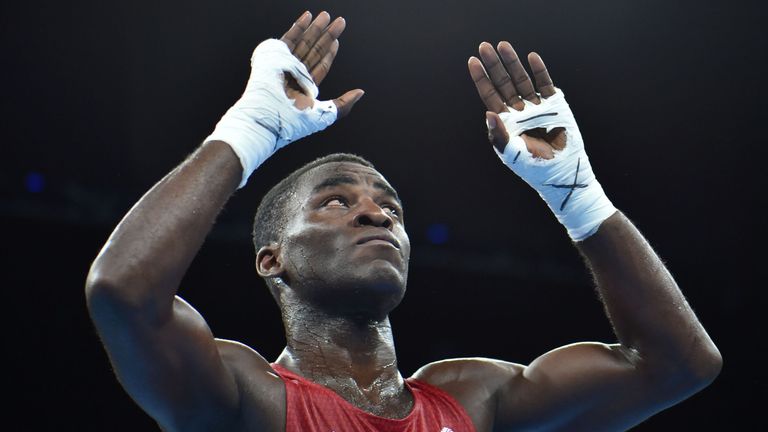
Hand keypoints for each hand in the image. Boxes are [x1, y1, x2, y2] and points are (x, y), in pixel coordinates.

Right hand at [279, 11, 363, 116]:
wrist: (270, 115)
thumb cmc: (294, 120)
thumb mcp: (325, 114)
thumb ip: (344, 104)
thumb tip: (361, 92)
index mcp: (305, 88)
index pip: (320, 66)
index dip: (329, 53)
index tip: (337, 41)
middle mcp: (295, 75)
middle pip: (315, 51)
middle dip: (327, 36)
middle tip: (339, 22)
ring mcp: (285, 64)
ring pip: (304, 42)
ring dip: (315, 28)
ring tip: (326, 15)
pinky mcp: (275, 55)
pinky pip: (289, 38)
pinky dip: (298, 27)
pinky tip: (308, 16)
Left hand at [468, 42, 564, 157]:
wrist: (559, 169)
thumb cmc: (531, 165)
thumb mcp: (510, 152)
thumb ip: (498, 135)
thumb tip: (488, 114)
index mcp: (504, 119)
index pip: (489, 94)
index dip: (481, 78)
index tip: (473, 61)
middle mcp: (518, 110)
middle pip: (503, 82)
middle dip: (493, 65)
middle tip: (484, 46)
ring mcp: (535, 105)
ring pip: (521, 79)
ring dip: (513, 62)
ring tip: (503, 45)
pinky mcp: (554, 104)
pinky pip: (544, 84)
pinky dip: (539, 71)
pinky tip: (532, 57)